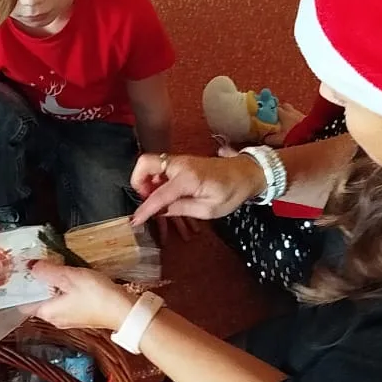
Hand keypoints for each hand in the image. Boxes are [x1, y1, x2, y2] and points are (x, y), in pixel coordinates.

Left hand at [30, 260, 133, 332]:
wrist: (124, 311)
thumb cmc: (96, 295)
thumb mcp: (69, 277)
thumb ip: (47, 271)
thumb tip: (31, 266)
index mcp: (47, 312)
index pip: (24, 302)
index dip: (21, 286)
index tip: (20, 270)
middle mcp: (54, 319)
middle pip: (38, 299)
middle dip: (37, 283)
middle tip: (36, 263)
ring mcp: (67, 319)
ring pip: (52, 299)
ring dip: (51, 285)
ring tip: (52, 266)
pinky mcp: (80, 316)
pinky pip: (65, 301)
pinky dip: (63, 290)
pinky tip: (69, 278)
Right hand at [130, 151, 262, 224]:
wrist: (246, 172)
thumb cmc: (231, 192)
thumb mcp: (209, 209)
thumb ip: (182, 208)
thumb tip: (160, 211)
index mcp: (188, 178)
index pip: (158, 194)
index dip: (145, 209)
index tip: (135, 221)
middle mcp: (180, 164)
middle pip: (145, 163)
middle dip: (138, 182)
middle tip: (146, 199)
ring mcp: (180, 161)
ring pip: (150, 165)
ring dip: (147, 182)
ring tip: (156, 200)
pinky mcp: (182, 162)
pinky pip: (160, 167)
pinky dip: (156, 179)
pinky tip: (164, 194)